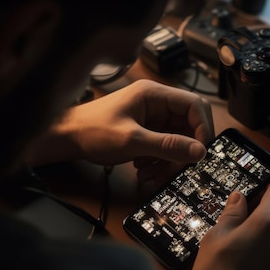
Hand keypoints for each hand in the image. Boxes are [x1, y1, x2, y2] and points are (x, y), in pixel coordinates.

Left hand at [28, 80, 214, 185]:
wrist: (66, 138)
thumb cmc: (92, 131)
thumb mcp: (132, 140)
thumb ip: (167, 145)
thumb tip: (199, 151)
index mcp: (155, 95)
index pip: (194, 106)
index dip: (202, 128)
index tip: (201, 152)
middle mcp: (157, 104)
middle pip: (188, 125)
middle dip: (185, 149)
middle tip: (179, 168)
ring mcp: (152, 118)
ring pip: (177, 140)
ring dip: (170, 160)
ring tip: (153, 174)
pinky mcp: (146, 131)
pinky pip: (164, 147)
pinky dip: (159, 162)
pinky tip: (144, 171)